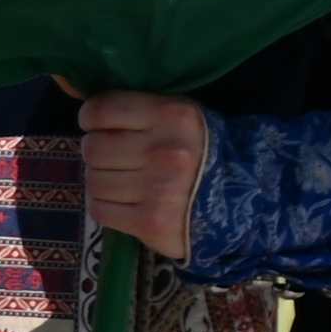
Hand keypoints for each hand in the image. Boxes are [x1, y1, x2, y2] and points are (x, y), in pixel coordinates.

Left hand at [75, 91, 213, 255]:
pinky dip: (104, 206)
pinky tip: (122, 202)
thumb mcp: (181, 116)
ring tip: (120, 181)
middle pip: (93, 148)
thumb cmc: (202, 153)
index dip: (90, 118)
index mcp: (171, 116)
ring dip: (100, 181)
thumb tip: (88, 114)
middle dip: (96, 152)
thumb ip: (141, 110)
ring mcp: (157, 189)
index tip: (94, 125)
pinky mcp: (150, 222)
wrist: (242, 200)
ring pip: (93, 180)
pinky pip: (100, 210)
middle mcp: (164, 151)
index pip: (102, 110)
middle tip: (112, 158)